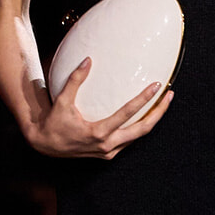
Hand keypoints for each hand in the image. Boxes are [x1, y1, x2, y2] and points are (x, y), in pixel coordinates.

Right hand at [28, 56, 172, 158]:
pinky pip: (129, 141)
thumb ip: (75, 80)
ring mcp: (109, 152)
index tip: (157, 86)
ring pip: (138, 137)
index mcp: (98, 133)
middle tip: (170, 96)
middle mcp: (107, 145)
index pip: (127, 114)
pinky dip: (138, 128)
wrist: (45, 145)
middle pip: (142, 130)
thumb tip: (88, 60)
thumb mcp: (62, 101)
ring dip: (152, 121)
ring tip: (163, 104)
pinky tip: (146, 115)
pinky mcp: (108, 155)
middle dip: (159, 113)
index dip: (144, 99)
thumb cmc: (54, 122)